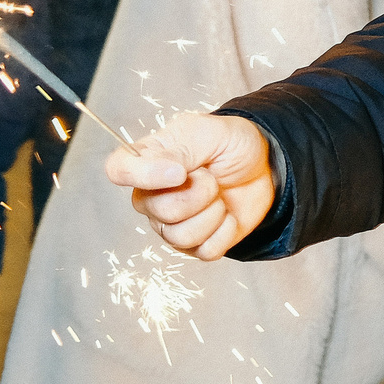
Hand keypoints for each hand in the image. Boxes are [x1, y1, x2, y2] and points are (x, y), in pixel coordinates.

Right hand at [105, 113, 276, 261]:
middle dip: (198, 194)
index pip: (118, 170)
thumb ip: (179, 148)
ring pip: (178, 236)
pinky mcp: (194, 243)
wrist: (266, 167)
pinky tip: (227, 214)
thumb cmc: (233, 145)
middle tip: (212, 177)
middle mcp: (152, 194)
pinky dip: (224, 232)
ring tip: (220, 195)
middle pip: (158, 210)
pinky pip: (202, 251)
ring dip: (212, 214)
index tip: (180, 172)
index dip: (143, 175)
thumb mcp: (209, 132)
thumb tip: (162, 172)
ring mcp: (171, 222)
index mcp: (148, 160)